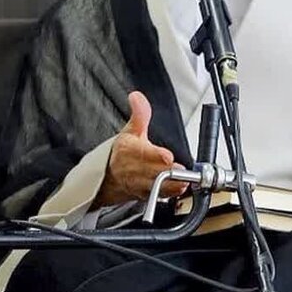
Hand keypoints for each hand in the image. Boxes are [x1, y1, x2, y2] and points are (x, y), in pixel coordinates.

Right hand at [94, 91, 187, 206]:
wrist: (108, 177)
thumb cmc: (121, 153)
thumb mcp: (130, 130)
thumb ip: (140, 114)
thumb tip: (137, 97)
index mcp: (129, 150)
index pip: (143, 153)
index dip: (156, 155)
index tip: (167, 156)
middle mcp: (134, 169)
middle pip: (153, 171)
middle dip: (168, 172)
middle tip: (182, 170)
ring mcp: (140, 183)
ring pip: (156, 187)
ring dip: (170, 185)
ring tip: (183, 181)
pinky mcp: (145, 194)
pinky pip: (158, 195)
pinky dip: (169, 192)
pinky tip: (178, 187)